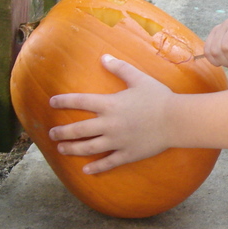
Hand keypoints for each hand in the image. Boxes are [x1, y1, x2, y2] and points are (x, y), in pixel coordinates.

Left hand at [48, 55, 173, 173]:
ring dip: (71, 149)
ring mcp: (116, 141)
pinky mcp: (127, 154)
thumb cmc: (158, 97)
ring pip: (88, 148)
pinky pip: (107, 163)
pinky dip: (95, 168)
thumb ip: (119, 68)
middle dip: (61, 132)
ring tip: (61, 149)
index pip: (79, 101)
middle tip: (51, 133)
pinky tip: (85, 170)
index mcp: (109, 104)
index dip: (63, 101)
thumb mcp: (138, 78)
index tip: (52, 103)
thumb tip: (103, 57)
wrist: (176, 120)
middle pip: (78, 130)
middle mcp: (108, 124)